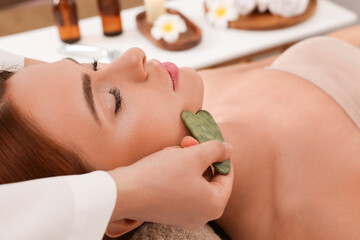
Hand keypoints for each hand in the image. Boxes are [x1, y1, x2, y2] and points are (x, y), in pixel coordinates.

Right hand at [107, 137, 232, 230]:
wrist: (123, 193)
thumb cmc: (161, 175)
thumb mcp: (193, 156)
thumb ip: (215, 150)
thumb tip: (228, 149)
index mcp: (214, 205)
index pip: (226, 174)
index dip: (218, 153)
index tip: (206, 139)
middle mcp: (202, 215)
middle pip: (208, 177)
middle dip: (198, 156)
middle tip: (185, 141)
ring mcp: (185, 215)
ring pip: (193, 180)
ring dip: (185, 162)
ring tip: (170, 153)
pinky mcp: (169, 212)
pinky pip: (180, 187)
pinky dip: (175, 173)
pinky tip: (162, 163)